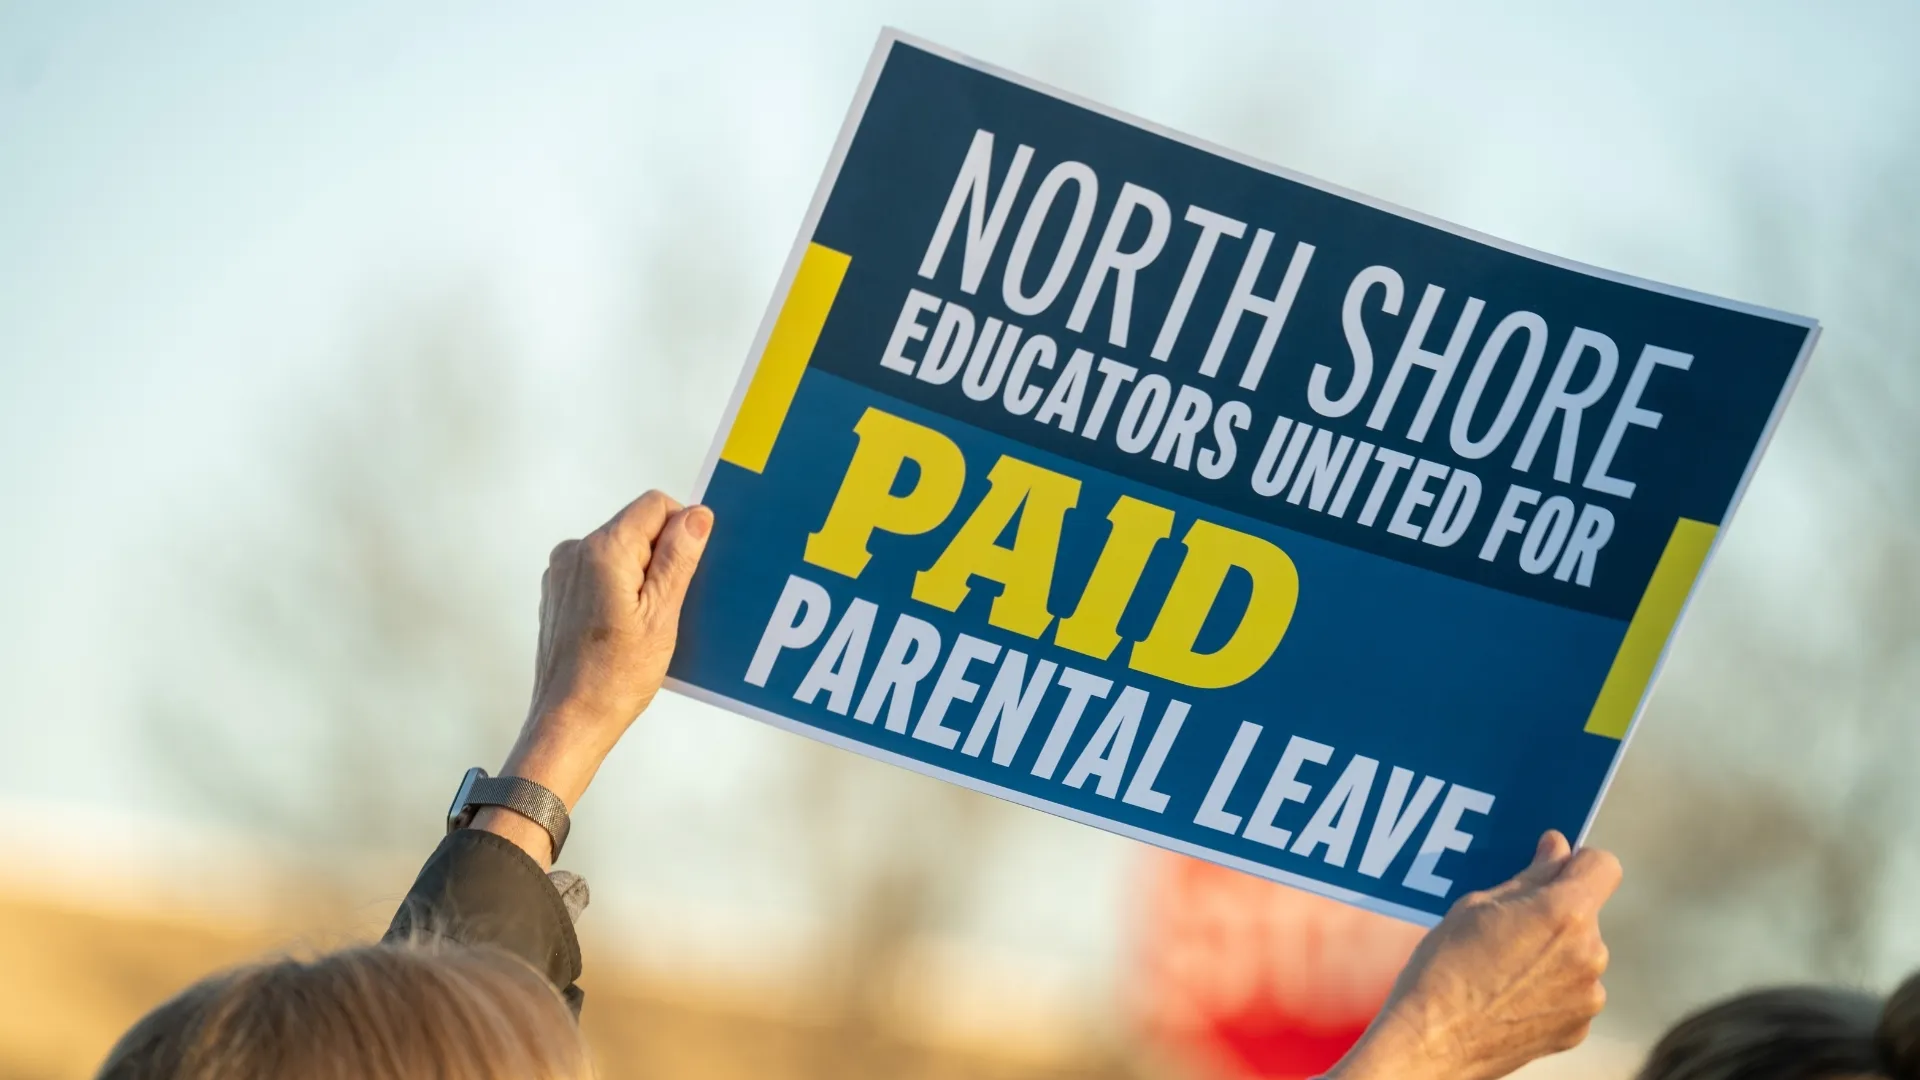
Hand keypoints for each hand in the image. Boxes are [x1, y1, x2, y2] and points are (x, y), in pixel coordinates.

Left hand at [474, 491, 712, 865]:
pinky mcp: (558, 592)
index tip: (687, 573)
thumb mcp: (662, 615)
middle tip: (666, 607)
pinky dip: (619, 589)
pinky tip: (625, 628)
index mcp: (603, 550)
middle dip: (661, 557)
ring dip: (641, 576)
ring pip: (620, 551)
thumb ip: (678, 558)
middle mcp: (575, 551)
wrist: (569, 721)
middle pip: (636, 527)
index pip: (655, 505)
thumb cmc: (616, 678)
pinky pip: (600, 572)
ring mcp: (561, 572)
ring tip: (645, 624)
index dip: (681, 531)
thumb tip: (697, 515)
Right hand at [1327, 831, 1620, 1079]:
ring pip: (1580, 954)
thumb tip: (1557, 849)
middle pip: (1586, 914)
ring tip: (1502, 968)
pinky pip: (1573, 992)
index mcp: (1564, 913)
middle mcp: (1590, 953)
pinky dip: (1550, 989)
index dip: (1577, 863)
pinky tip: (1509, 996)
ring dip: (1554, 953)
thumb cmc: (1444, 968)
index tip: (1550, 870)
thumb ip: (1528, 877)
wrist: (1432, 1042)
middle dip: (1555, 913)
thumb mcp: (1476, 907)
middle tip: (1506, 927)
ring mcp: (1589, 995)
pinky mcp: (1578, 1027)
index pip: (1603, 865)